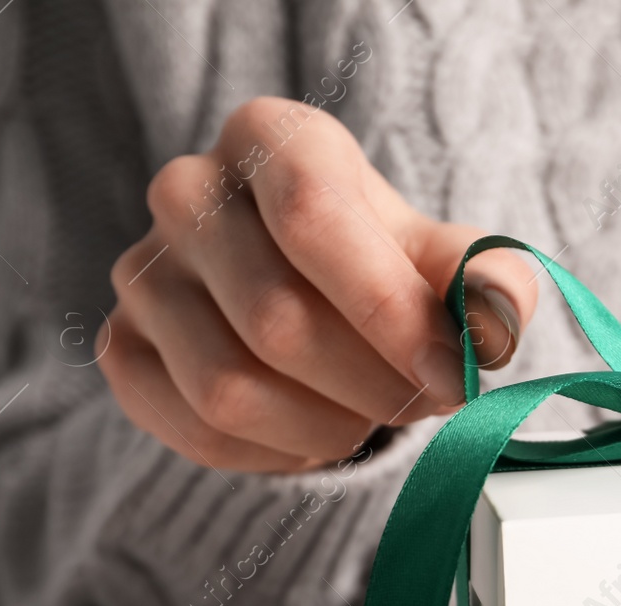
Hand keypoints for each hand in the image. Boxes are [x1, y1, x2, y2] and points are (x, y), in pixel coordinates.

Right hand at [101, 97, 536, 471]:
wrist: (315, 295)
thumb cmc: (383, 266)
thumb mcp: (448, 259)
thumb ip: (487, 277)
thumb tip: (497, 313)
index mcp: (271, 138)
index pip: (313, 217)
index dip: (388, 311)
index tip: (449, 374)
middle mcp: (188, 192)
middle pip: (276, 319)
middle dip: (371, 385)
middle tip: (421, 400)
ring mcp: (143, 272)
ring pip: (229, 388)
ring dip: (325, 426)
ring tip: (367, 412)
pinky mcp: (123, 348)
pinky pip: (197, 431)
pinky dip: (273, 452)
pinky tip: (313, 428)